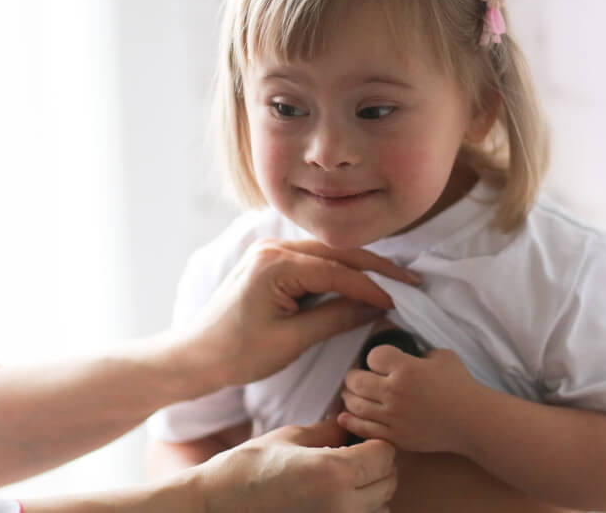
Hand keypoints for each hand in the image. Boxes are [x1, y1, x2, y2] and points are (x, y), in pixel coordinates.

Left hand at [183, 239, 420, 385]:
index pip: (337, 271)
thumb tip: (375, 307)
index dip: (371, 287)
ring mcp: (268, 253)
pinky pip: (312, 262)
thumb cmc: (236, 353)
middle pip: (336, 252)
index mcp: (275, 264)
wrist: (196, 356)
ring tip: (391, 280)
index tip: (398, 302)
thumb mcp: (292, 340)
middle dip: (374, 267)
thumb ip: (335, 318)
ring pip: (326, 255)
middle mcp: (272, 249)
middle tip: (409, 280)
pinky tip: (358, 283)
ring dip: (357, 268)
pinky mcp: (268, 263)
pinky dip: (337, 272)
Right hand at [194, 419, 397, 512]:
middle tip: (353, 455)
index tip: (360, 438)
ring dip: (370, 491)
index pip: (386, 455)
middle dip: (376, 466)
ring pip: (380, 507)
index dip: (376, 443)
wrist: (215, 507)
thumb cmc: (246, 470)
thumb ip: (327, 431)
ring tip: (342, 480)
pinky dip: (357, 510)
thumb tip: (349, 422)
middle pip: (388, 482)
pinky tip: (333, 498)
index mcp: (333, 473)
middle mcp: (342, 506)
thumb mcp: (288, 439)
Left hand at [338, 346, 479, 453]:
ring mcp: (393, 416)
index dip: (375, 357)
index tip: (380, 361)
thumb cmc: (461, 385)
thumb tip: (405, 356)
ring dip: (349, 397)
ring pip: (357, 405)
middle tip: (354, 377)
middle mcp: (394, 392)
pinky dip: (351, 422)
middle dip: (353, 376)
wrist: (472, 421)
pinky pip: (365, 429)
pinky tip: (344, 417)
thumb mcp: (442, 356)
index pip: (373, 356)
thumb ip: (419, 353)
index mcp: (406, 369)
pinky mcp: (395, 436)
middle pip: (357, 380)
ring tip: (349, 394)